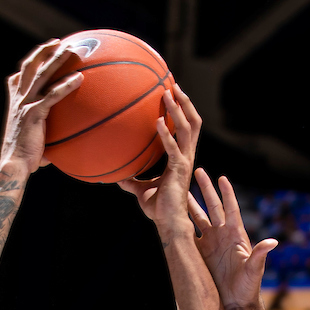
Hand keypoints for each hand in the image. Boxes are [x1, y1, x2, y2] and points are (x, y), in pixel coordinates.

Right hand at [0, 39, 82, 172]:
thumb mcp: (32, 143)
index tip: (40, 54)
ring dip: (56, 60)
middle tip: (58, 42)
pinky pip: (52, 95)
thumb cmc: (24, 159)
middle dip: (43, 52)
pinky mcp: (34, 114)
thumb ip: (43, 138)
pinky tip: (79, 78)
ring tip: (70, 49)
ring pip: (41, 75)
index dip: (29, 64)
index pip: (18, 78)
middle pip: (29, 67)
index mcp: (15, 103)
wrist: (14, 165)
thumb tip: (54, 152)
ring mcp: (25, 105)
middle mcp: (18, 99)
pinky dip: (65, 85)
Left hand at [118, 83, 199, 232]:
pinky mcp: (179, 170)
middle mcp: (187, 156)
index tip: (174, 94)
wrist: (168, 223)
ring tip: (167, 93)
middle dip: (185, 103)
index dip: (184, 111)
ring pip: (188, 129)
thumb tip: (116, 177)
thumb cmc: (158, 208)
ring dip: (178, 110)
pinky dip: (166, 134)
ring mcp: (185, 162)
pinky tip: (158, 122)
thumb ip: (131, 181)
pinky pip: (173, 148)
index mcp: (181, 157)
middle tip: (174, 85)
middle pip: (193, 123)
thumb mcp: (140, 190)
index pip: (187, 129)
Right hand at [188, 168, 276, 308]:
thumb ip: (260, 255)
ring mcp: (211, 242)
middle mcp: (223, 235)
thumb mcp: (254, 270)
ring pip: (198, 217)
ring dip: (190, 203)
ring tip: (181, 189)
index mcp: (236, 235)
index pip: (230, 209)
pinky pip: (189, 235)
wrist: (235, 302)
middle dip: (205, 189)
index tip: (221, 177)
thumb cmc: (248, 286)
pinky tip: (173, 214)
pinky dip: (182, 224)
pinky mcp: (200, 252)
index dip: (226, 193)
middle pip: (213, 207)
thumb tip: (272, 242)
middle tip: (197, 171)